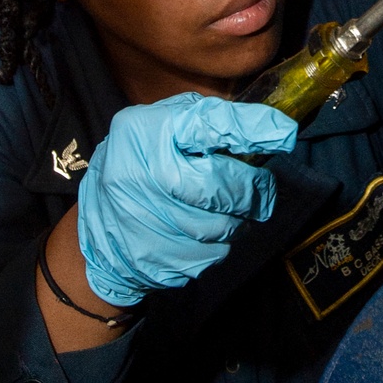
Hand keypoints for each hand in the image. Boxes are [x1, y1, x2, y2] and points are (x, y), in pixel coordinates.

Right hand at [77, 93, 296, 306]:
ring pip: (223, 224)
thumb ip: (201, 121)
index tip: (284, 134)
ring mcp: (147, 224)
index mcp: (141, 133)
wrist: (98, 233)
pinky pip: (213, 253)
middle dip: (253, 187)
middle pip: (221, 185)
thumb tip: (264, 126)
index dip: (249, 130)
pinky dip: (221, 242)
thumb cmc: (139, 167)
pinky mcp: (160, 260)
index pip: (205, 126)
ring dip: (239, 217)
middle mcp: (140, 176)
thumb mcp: (156, 128)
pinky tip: (207, 232)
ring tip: (231, 208)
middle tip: (262, 186)